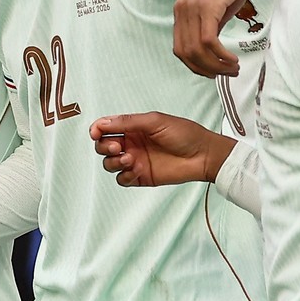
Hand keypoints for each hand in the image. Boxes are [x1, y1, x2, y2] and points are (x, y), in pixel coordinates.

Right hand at [90, 112, 233, 186]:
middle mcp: (131, 144)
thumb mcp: (154, 121)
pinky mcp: (141, 177)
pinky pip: (122, 179)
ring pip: (110, 164)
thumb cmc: (184, 134)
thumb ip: (128, 122)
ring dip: (113, 161)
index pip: (107, 128)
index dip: (97, 130)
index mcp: (133, 128)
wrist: (203, 155)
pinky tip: (136, 169)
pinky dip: (124, 175)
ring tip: (129, 158)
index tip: (96, 133)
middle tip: (118, 146)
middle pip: (104, 146)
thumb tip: (103, 122)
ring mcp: (135, 161)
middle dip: (105, 146)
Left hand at [173, 0, 255, 77]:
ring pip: (197, 50)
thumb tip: (211, 49)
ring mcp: (193, 8)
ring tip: (232, 68)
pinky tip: (231, 58)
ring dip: (215, 65)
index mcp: (181, 11)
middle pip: (186, 54)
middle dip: (207, 69)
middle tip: (226, 73)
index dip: (195, 66)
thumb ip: (210, 27)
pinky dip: (220, 55)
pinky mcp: (208, 6)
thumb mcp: (216, 7)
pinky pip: (208, 40)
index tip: (212, 72)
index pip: (180, 49)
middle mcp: (182, 10)